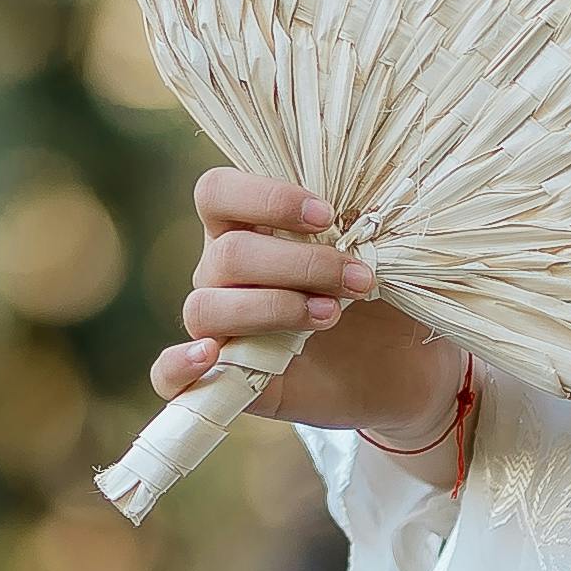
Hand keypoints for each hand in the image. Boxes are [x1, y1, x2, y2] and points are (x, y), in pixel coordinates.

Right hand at [152, 168, 460, 442]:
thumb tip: (358, 206)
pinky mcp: (225, 379)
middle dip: (302, 264)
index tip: (327, 215)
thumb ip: (357, 225)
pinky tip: (212, 357)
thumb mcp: (379, 255)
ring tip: (330, 316)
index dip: (265, 198)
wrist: (404, 370)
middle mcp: (222, 273)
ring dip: (273, 308)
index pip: (217, 192)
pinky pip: (166, 376)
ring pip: (205, 307)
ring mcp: (221, 327)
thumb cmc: (385, 298)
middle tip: (361, 282)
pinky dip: (179, 365)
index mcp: (248, 228)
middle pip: (228, 254)